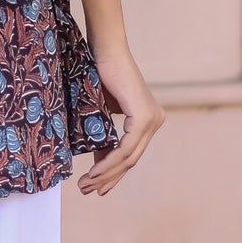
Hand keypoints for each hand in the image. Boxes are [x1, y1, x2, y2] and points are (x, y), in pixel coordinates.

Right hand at [77, 34, 165, 197]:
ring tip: (86, 184)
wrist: (105, 51)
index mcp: (148, 121)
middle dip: (108, 179)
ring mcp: (152, 120)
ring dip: (106, 174)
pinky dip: (109, 161)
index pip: (131, 155)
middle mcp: (155, 121)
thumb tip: (100, 163)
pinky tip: (95, 171)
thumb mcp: (102, 115)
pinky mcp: (144, 117)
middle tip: (88, 191)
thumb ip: (105, 138)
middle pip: (131, 160)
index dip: (113, 174)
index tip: (96, 188)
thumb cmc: (100, 76)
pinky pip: (126, 147)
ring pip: (129, 157)